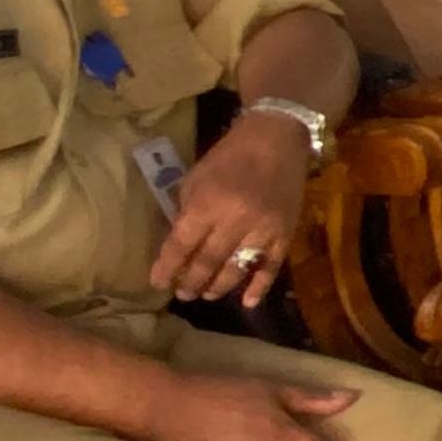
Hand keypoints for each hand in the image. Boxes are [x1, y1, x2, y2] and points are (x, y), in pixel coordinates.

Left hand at [153, 109, 312, 306]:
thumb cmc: (229, 155)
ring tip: (207, 294)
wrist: (277, 138)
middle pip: (208, 261)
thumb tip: (180, 244)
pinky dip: (260, 286)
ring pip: (237, 268)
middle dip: (191, 281)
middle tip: (182, 294)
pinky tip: (247, 302)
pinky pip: (271, 266)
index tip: (156, 282)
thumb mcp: (196, 177)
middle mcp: (235, 220)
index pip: (181, 245)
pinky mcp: (285, 233)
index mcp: (208, 203)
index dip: (167, 266)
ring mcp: (263, 229)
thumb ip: (188, 211)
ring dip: (219, 285)